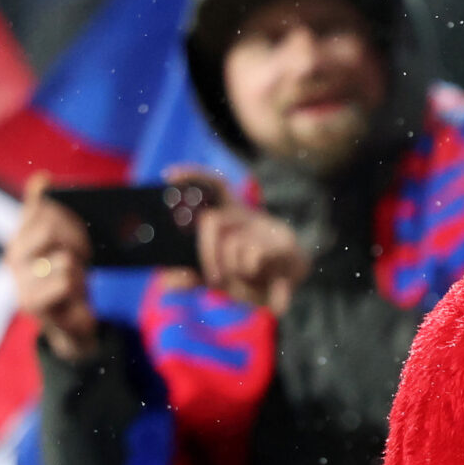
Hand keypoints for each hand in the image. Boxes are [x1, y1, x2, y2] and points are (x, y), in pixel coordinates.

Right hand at [4, 173, 96, 361]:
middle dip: (77, 238)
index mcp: (21, 233)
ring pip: (64, 257)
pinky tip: (72, 294)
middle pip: (51, 226)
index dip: (67, 211)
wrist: (74, 321)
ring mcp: (18, 278)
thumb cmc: (70, 274)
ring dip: (79, 268)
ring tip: (75, 277)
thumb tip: (40, 177)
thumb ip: (52, 210)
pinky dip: (77, 287)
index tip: (79, 221)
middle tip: (83, 254)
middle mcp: (12, 253)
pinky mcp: (29, 302)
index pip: (40, 204)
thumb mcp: (66, 239)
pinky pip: (66, 281)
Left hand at [176, 168, 308, 313]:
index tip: (168, 175)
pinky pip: (254, 256)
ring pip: (233, 243)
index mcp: (233, 218)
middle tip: (212, 279)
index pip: (214, 185)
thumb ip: (194, 278)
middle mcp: (249, 217)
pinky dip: (251, 276)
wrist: (297, 285)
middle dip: (206, 252)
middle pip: (212, 220)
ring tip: (242, 283)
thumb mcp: (221, 278)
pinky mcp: (286, 248)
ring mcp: (268, 230)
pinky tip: (264, 289)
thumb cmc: (254, 277)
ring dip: (232, 271)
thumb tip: (166, 282)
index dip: (192, 175)